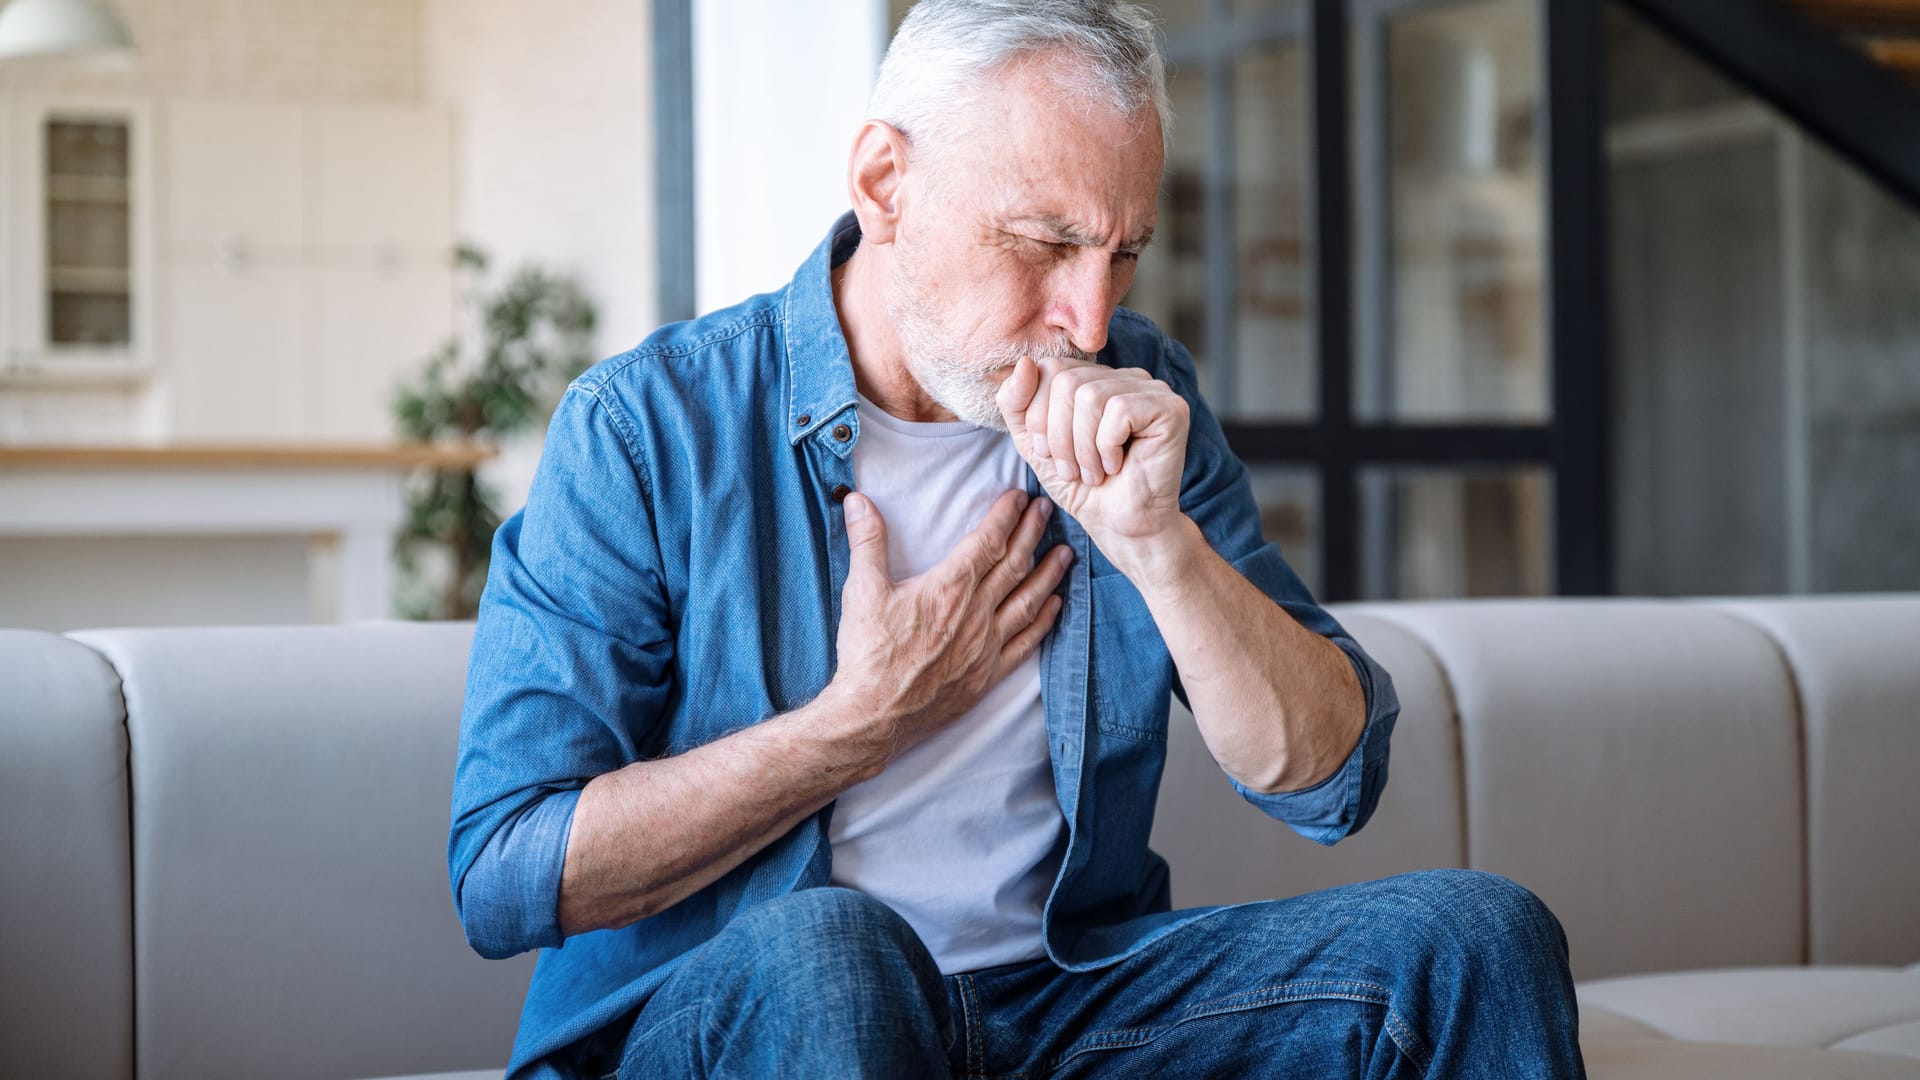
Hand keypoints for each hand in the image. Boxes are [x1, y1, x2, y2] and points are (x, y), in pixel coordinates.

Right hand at [830, 488, 1071, 761]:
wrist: (874, 715)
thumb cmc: (868, 653)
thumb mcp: (862, 590)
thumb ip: (866, 541)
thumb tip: (857, 501)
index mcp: (949, 587)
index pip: (988, 541)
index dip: (1006, 516)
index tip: (1020, 497)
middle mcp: (976, 613)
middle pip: (1014, 564)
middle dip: (1033, 533)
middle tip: (1047, 510)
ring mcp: (986, 645)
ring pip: (1028, 601)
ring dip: (1049, 574)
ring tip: (1066, 553)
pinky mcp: (987, 674)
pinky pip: (1025, 643)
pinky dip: (1043, 621)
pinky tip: (1055, 606)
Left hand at [994, 354, 1189, 549]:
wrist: (1119, 526)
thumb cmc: (1082, 486)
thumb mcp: (1033, 443)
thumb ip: (1016, 403)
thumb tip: (1024, 362)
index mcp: (1094, 378)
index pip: (1049, 367)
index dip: (1038, 415)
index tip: (1049, 454)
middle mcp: (1124, 375)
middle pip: (1066, 381)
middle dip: (1058, 436)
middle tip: (1072, 470)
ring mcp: (1150, 388)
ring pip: (1091, 396)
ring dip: (1083, 448)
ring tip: (1094, 473)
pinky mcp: (1170, 408)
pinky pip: (1119, 411)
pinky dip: (1108, 448)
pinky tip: (1118, 467)